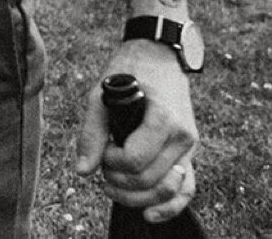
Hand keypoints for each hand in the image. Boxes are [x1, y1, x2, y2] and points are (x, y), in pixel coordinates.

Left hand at [76, 39, 199, 222]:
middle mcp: (182, 137)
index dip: (111, 161)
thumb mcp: (101, 94)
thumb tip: (82, 170)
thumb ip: (91, 133)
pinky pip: (186, 189)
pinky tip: (149, 214)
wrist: (160, 56)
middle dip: (119, 181)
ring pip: (167, 190)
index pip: (135, 160)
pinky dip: (169, 206)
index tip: (102, 148)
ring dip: (136, 197)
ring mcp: (189, 148)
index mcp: (163, 119)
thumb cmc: (129, 71)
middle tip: (103, 164)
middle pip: (149, 180)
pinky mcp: (188, 154)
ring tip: (113, 186)